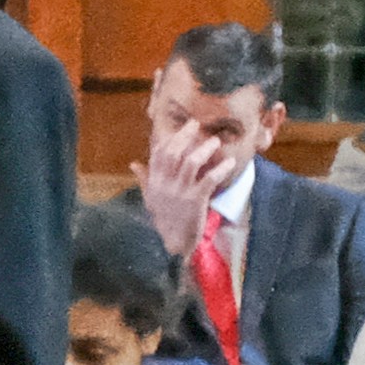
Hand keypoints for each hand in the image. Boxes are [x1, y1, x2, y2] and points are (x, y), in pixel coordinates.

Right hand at [140, 125, 223, 254]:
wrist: (175, 240)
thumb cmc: (164, 217)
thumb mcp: (150, 197)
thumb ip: (144, 178)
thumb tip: (133, 164)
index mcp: (154, 181)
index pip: (158, 154)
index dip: (170, 138)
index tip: (183, 127)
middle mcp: (165, 184)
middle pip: (173, 153)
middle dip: (185, 136)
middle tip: (197, 125)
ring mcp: (180, 191)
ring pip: (190, 162)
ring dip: (204, 149)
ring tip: (215, 142)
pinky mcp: (196, 199)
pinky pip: (209, 180)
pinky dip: (221, 169)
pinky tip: (230, 163)